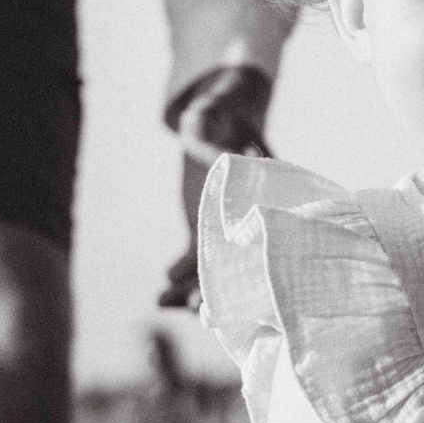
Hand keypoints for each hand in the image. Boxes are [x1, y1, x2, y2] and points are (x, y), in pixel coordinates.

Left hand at [159, 63, 273, 310]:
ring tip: (166, 302)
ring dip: (193, 288)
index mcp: (261, 194)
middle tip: (197, 310)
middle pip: (238, 260)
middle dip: (218, 286)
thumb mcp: (215, 120)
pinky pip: (195, 256)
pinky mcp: (205, 228)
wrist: (218, 115)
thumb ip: (218, 144)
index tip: (234, 281)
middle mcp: (247, 217)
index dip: (248, 263)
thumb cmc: (222, 113)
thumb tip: (237, 156)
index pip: (258, 236)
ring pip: (214, 266)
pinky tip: (162, 293)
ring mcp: (225, 227)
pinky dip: (180, 274)